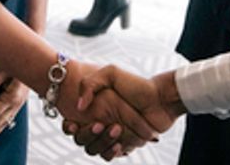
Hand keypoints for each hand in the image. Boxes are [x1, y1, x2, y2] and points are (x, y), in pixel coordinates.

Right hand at [64, 65, 182, 158]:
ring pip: (94, 149)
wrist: (161, 100)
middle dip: (88, 134)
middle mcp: (100, 123)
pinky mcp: (122, 145)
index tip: (73, 123)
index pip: (72, 123)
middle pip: (82, 139)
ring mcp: (110, 136)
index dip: (69, 126)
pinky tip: (119, 143)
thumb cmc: (137, 85)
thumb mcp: (111, 74)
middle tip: (99, 124)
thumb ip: (89, 84)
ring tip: (115, 130)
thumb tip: (78, 107)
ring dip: (102, 142)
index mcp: (94, 108)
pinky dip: (112, 152)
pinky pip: (109, 155)